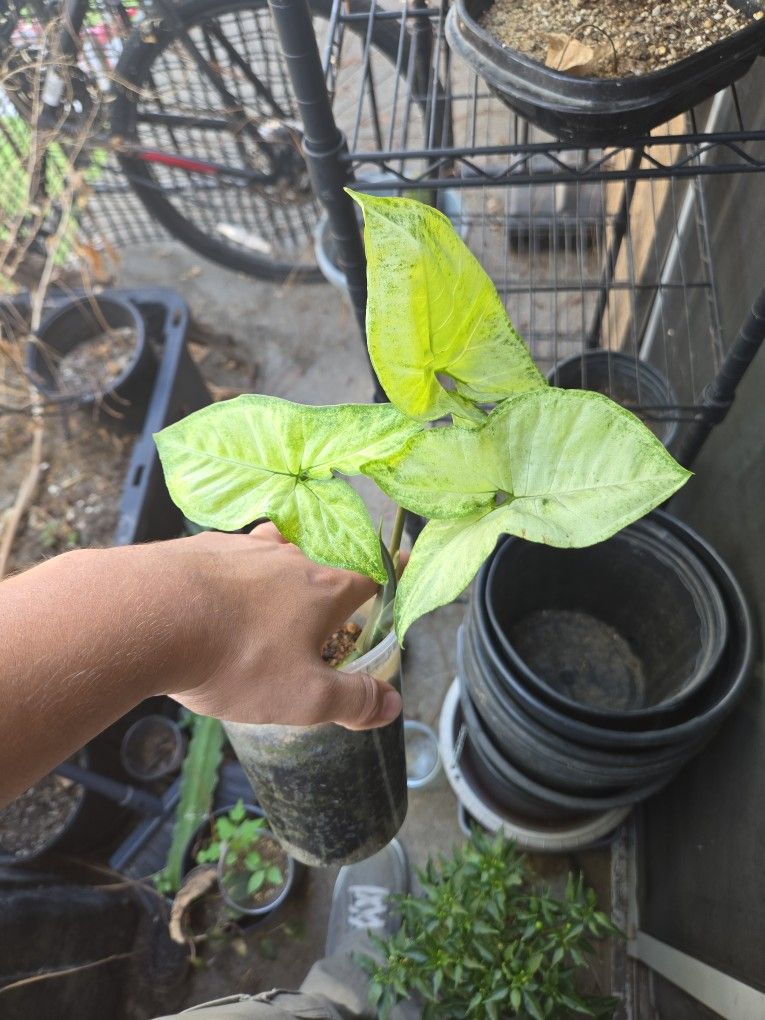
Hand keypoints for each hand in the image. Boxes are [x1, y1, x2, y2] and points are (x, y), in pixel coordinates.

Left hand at [163, 523, 402, 729]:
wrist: (149, 615)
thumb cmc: (237, 658)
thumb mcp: (304, 697)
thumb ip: (352, 700)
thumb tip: (393, 705)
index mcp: (324, 589)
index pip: (371, 577)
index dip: (388, 577)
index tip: (402, 563)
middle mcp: (290, 559)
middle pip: (322, 567)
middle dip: (328, 589)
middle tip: (324, 618)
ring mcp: (243, 548)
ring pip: (275, 554)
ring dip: (279, 575)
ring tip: (270, 602)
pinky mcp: (200, 549)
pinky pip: (230, 559)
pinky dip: (233, 576)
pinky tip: (215, 600)